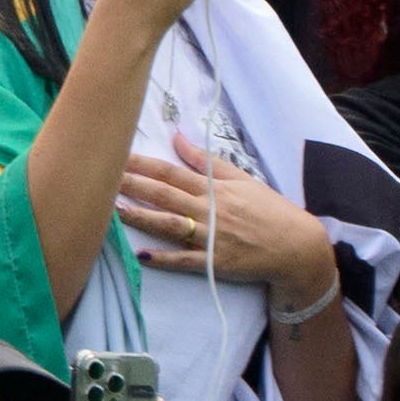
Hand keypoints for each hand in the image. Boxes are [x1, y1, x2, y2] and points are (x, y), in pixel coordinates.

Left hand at [119, 131, 336, 308]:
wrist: (298, 247)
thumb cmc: (269, 210)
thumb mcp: (242, 179)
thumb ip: (206, 161)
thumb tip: (178, 137)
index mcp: (215, 188)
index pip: (171, 172)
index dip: (142, 164)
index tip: (115, 155)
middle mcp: (210, 209)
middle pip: (165, 194)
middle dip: (132, 185)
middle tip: (101, 177)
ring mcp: (212, 237)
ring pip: (170, 224)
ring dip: (141, 217)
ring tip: (113, 210)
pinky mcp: (215, 263)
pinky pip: (186, 260)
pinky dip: (165, 258)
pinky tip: (142, 255)